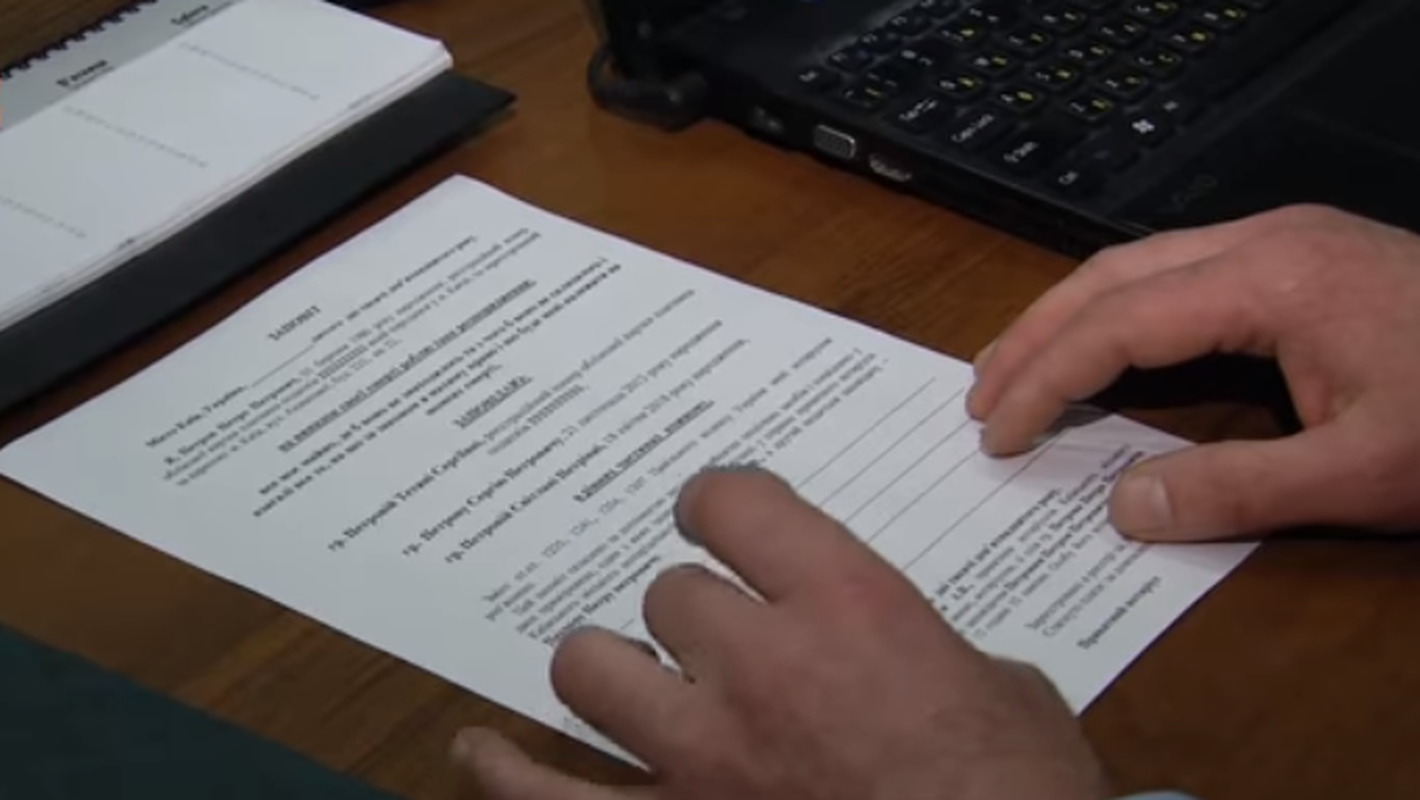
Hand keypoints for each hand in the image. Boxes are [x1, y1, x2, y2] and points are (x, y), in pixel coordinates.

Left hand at [450, 468, 1107, 799]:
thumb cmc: (1025, 789)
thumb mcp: (1001, 688)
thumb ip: (919, 644)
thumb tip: (894, 648)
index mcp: (845, 605)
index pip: (730, 502)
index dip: (720, 503)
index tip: (720, 516)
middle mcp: (758, 667)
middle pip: (669, 594)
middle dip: (696, 615)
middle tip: (724, 639)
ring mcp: (703, 761)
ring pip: (595, 672)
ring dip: (616, 673)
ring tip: (631, 681)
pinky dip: (507, 775)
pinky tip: (479, 752)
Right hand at [968, 204, 1419, 540]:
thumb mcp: (1366, 472)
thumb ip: (1239, 491)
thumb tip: (1124, 507)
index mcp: (1270, 277)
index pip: (1117, 322)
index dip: (1044, 377)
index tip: (997, 433)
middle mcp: (1264, 239)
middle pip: (1109, 273)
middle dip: (1033, 334)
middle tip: (980, 398)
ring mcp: (1283, 238)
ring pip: (1137, 262)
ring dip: (1068, 315)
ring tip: (1017, 371)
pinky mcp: (1300, 253)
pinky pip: (1176, 270)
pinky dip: (1117, 310)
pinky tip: (1104, 347)